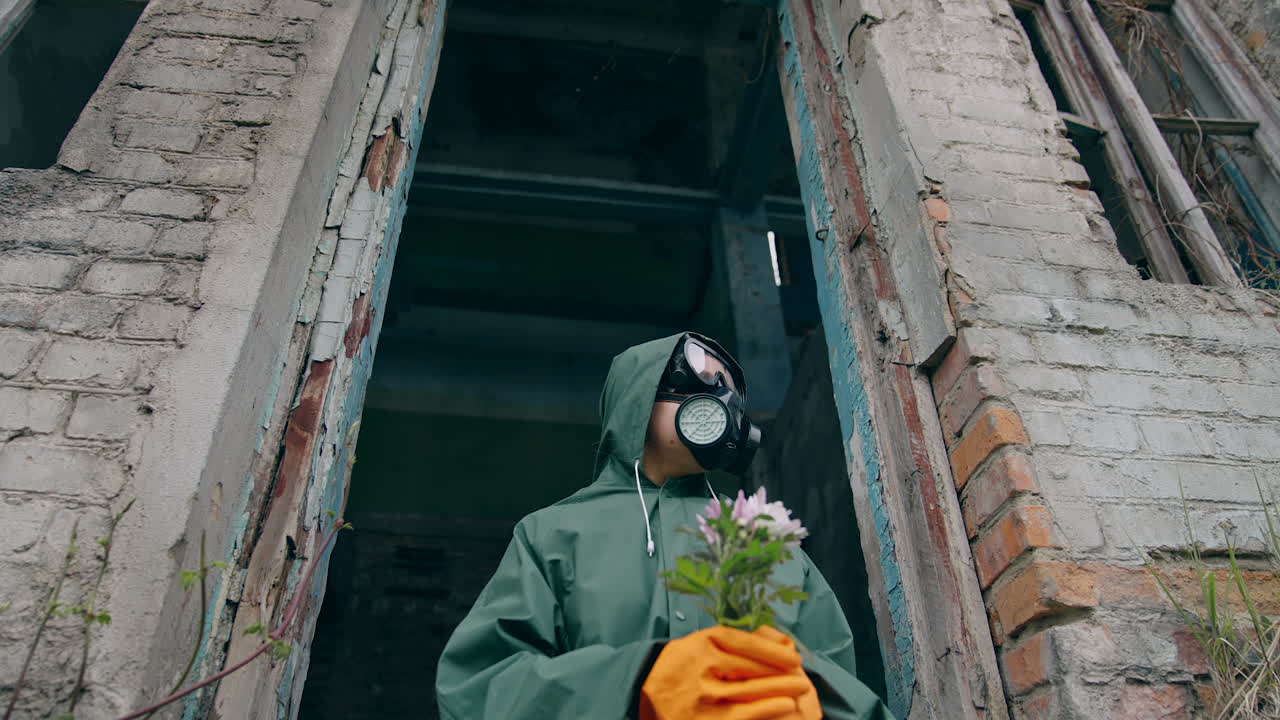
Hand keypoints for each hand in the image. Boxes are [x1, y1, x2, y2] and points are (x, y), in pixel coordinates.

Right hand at [639, 625, 821, 719]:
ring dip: (781, 688)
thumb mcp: (697, 646)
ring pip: (752, 689)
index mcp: (699, 645)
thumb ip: (730, 641)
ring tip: (800, 687)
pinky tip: (785, 705)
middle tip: (801, 672)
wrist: (646, 702)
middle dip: (781, 670)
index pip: (741, 641)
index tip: (792, 655)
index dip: (771, 648)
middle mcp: (701, 668)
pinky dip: (769, 708)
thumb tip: (778, 639)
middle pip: (751, 665)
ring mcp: (704, 696)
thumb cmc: (678, 671)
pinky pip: (745, 714)